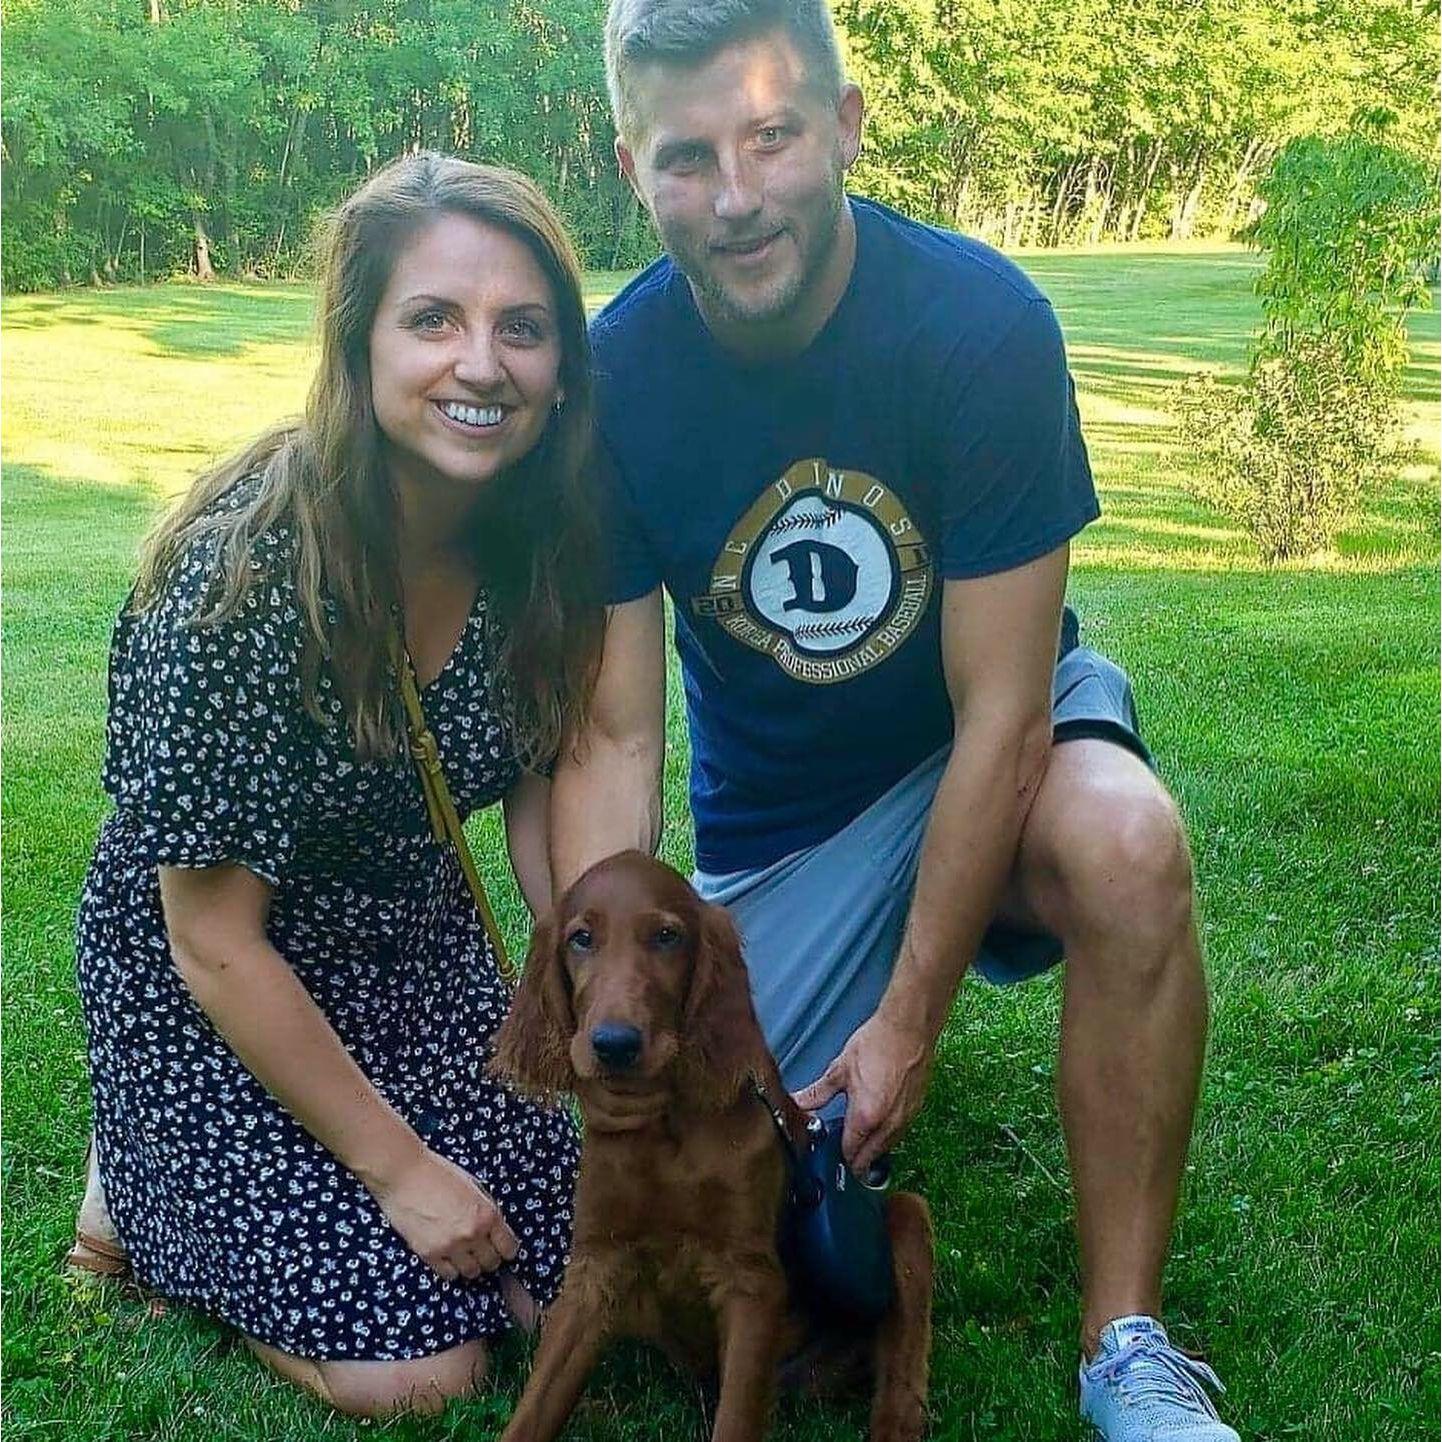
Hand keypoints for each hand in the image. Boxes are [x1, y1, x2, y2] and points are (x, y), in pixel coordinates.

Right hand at [370, 1147, 518, 1281]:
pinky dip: (451, 1269)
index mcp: (487, 1214)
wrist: (404, 1174)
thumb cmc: (437, 1173)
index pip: (508, 1247)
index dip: (507, 1250)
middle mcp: (472, 1233)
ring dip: (471, 1266)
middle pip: (491, 1263)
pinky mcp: (429, 1254)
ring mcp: (450, 1246)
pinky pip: (448, 1275)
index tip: (503, 1250)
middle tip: (483, 1252)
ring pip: (471, 1273)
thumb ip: (486, 1210)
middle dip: (490, 1258)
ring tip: (465, 1256)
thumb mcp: (473, 1187)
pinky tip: (449, 1258)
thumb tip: (494, 1230)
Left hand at [792, 1008, 936, 1173]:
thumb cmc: (876, 1044)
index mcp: (866, 1118)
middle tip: (840, 1152)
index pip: (850, 1153)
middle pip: (869, 1158)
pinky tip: (876, 1123)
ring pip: (886, 1148)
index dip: (837, 1158)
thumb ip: (819, 1093)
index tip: (828, 1156)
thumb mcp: (840, 1069)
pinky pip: (898, 1134)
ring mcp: (905, 1120)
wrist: (909, 1028)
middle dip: (854, 1160)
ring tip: (856, 1137)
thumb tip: (799, 1103)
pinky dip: (886, 1136)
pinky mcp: (916, 1111)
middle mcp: (889, 1126)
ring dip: (871, 1149)